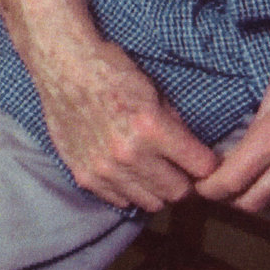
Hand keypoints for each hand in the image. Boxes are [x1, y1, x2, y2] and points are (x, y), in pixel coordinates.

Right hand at [34, 42, 219, 212]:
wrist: (63, 67)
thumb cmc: (111, 70)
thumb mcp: (153, 90)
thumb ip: (175, 124)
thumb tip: (194, 151)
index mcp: (152, 128)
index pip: (200, 168)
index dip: (206, 164)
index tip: (204, 161)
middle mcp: (129, 155)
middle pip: (177, 192)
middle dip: (184, 180)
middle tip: (180, 169)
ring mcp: (105, 169)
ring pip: (151, 202)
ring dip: (157, 189)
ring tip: (154, 171)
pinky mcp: (85, 176)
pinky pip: (120, 201)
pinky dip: (130, 191)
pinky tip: (128, 172)